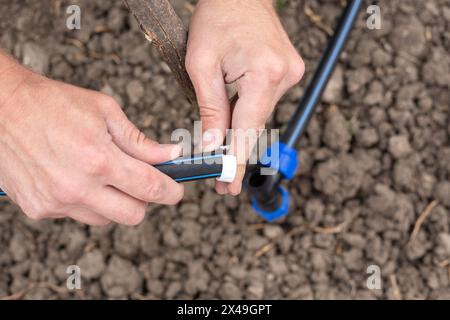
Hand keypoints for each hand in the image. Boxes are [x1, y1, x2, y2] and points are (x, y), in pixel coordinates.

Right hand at [0, 53, 182, 225]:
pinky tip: (75, 177)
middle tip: (140, 181)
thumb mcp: (105, 111)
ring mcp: (56, 202)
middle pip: (133, 215)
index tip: (176, 191)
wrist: (2, 108)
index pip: (149, 188)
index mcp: (99, 159)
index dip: (170, 192)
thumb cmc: (53, 103)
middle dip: (144, 200)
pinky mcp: (39, 209)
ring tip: (101, 174)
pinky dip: (85, 201)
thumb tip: (171, 154)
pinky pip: (77, 215)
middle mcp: (78, 187)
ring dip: (114, 202)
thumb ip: (140, 141)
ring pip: (105, 219)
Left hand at [186, 0, 303, 194]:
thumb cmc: (217, 18)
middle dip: (236, 152)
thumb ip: (209, 107)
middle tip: (223, 181)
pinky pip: (264, 102)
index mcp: (264, 73)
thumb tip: (213, 144)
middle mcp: (285, 76)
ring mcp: (291, 74)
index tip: (230, 186)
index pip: (248, 129)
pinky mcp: (288, 72)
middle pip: (255, 126)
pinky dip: (248, 113)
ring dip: (240, 130)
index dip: (236, 161)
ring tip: (222, 150)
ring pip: (259, 115)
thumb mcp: (201, 63)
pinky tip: (234, 119)